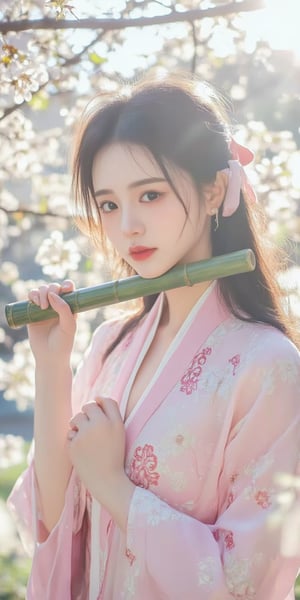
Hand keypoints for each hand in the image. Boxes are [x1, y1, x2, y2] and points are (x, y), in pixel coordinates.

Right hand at [27, 280, 75, 364]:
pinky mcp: (33, 312)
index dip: (67, 285)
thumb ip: (63, 309)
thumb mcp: (68, 326)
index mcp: (70, 307)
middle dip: (51, 290)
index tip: (66, 289)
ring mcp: (45, 308)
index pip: (69, 290)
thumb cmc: (63, 343)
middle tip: (49, 305)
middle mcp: (57, 305)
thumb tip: (52, 294)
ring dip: (41, 292)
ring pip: (42, 290)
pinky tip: (34, 301)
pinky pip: (31, 297)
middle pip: (54, 287)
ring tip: (42, 307)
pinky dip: (32, 294)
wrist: (49, 357)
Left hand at [67, 398, 133, 528]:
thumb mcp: (119, 433)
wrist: (107, 481)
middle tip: (89, 425)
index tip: (98, 407)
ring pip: (76, 418)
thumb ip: (111, 415)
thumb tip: (96, 398)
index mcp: (115, 422)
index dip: (100, 401)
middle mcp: (101, 425)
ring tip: (85, 437)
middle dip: (87, 412)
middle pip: (89, 406)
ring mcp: (86, 434)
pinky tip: (83, 451)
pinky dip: (74, 440)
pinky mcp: (74, 445)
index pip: (106, 400)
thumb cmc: (114, 456)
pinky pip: (70, 434)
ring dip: (78, 424)